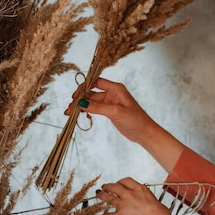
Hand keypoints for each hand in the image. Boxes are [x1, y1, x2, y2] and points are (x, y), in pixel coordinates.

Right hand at [65, 78, 184, 173]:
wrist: (145, 132)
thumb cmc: (136, 120)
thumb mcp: (116, 112)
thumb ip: (98, 107)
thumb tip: (82, 103)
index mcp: (116, 88)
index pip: (96, 82)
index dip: (84, 87)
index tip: (75, 96)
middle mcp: (112, 93)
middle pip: (91, 92)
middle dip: (80, 99)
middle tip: (69, 109)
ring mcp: (110, 102)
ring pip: (91, 101)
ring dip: (81, 105)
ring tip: (70, 113)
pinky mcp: (109, 111)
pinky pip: (95, 107)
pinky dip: (87, 110)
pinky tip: (79, 114)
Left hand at [95, 177, 181, 214]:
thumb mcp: (155, 201)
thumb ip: (148, 201)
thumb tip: (150, 205)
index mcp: (139, 189)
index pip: (126, 181)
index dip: (120, 182)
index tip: (118, 183)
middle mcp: (129, 194)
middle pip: (114, 187)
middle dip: (108, 186)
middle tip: (105, 187)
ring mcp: (123, 204)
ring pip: (108, 197)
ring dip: (101, 196)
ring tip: (98, 196)